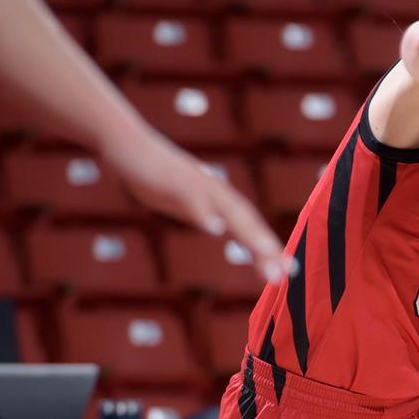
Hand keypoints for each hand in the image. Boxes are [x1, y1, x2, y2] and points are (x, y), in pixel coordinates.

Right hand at [103, 123, 290, 282]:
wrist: (130, 143)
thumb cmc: (159, 176)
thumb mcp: (186, 203)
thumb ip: (206, 214)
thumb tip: (222, 228)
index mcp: (220, 201)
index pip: (252, 228)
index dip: (270, 250)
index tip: (288, 273)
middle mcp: (218, 193)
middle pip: (249, 223)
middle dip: (267, 249)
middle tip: (284, 275)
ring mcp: (199, 187)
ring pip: (229, 212)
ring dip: (249, 233)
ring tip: (266, 252)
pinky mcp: (175, 184)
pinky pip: (192, 201)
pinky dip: (205, 215)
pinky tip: (216, 230)